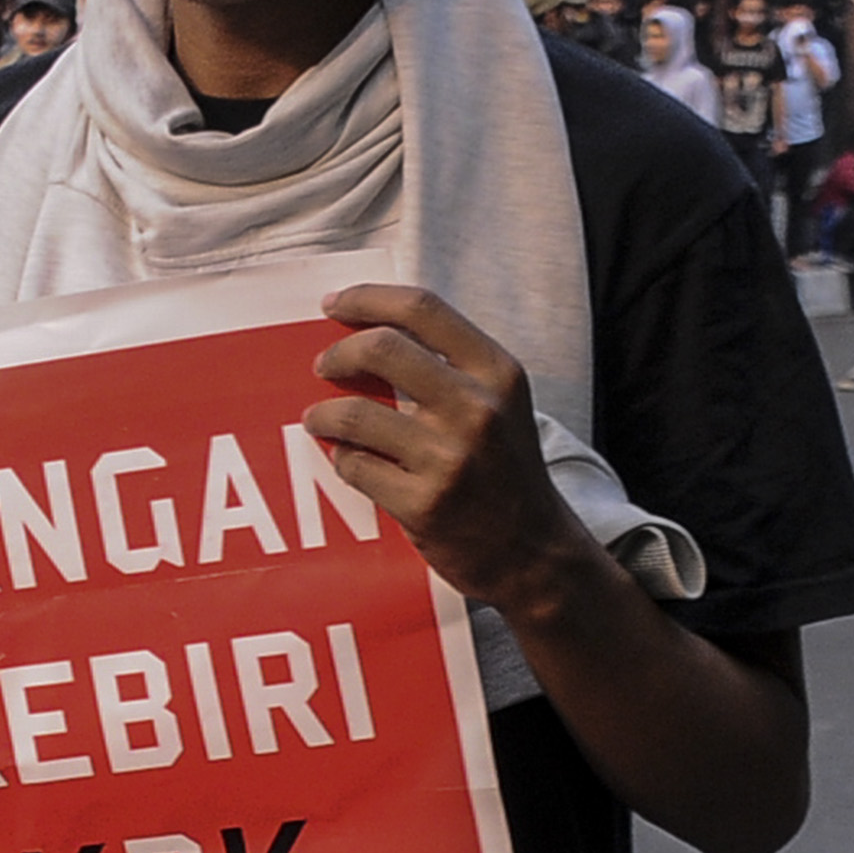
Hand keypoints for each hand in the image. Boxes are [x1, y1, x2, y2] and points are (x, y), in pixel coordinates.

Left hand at [303, 284, 594, 613]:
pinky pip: (353, 466)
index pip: (423, 309)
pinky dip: (341, 459)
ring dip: (322, 414)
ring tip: (319, 419)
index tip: (333, 304)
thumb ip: (451, 367)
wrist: (534, 554)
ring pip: (353, 413)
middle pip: (381, 349)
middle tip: (323, 366)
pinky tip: (350, 461)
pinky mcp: (422, 503)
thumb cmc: (507, 472)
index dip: (368, 298)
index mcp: (498, 373)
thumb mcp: (500, 404)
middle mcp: (477, 408)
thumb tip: (373, 330)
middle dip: (337, 354)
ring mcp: (449, 458)